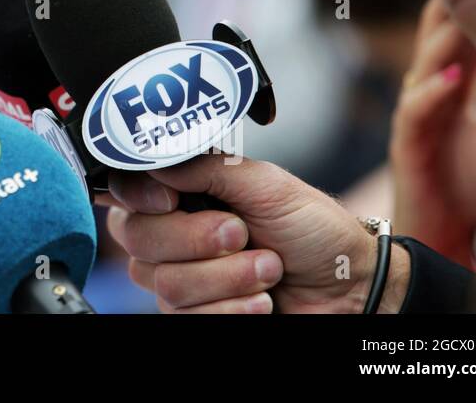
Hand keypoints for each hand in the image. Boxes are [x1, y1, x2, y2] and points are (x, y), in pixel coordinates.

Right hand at [100, 154, 410, 313]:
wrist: (350, 285)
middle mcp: (172, 234)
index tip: (169, 199)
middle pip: (138, 238)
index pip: (124, 190)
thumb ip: (205, 168)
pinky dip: (232, 309)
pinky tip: (262, 302)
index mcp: (181, 192)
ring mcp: (182, 277)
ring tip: (269, 268)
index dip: (136, 195)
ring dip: (227, 277)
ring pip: (165, 283)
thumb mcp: (264, 184)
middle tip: (242, 233)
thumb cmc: (313, 228)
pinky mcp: (197, 314)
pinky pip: (187, 317)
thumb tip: (155, 158)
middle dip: (197, 240)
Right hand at [390, 0, 475, 265]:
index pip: (450, 27)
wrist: (434, 237)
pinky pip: (416, 112)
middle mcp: (426, 93)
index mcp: (445, 85)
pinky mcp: (408, 147)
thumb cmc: (462, 188)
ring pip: (425, 65)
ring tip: (458, 9)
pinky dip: (433, 93)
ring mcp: (415, 117)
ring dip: (443, 38)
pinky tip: (451, 78)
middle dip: (448, 0)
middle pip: (434, 35)